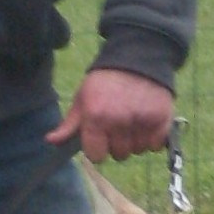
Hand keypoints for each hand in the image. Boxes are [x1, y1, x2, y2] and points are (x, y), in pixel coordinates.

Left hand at [47, 68, 174, 163]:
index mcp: (96, 117)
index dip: (97, 148)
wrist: (137, 56)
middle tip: (119, 123)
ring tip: (133, 120)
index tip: (100, 137)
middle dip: (117, 143)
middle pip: (119, 155)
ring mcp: (142, 121)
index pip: (96, 156)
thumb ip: (70, 124)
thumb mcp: (83, 98)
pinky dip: (152, 138)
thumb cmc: (105, 81)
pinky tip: (147, 122)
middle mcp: (119, 121)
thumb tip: (51, 141)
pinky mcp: (162, 119)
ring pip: (138, 150)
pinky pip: (155, 145)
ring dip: (135, 140)